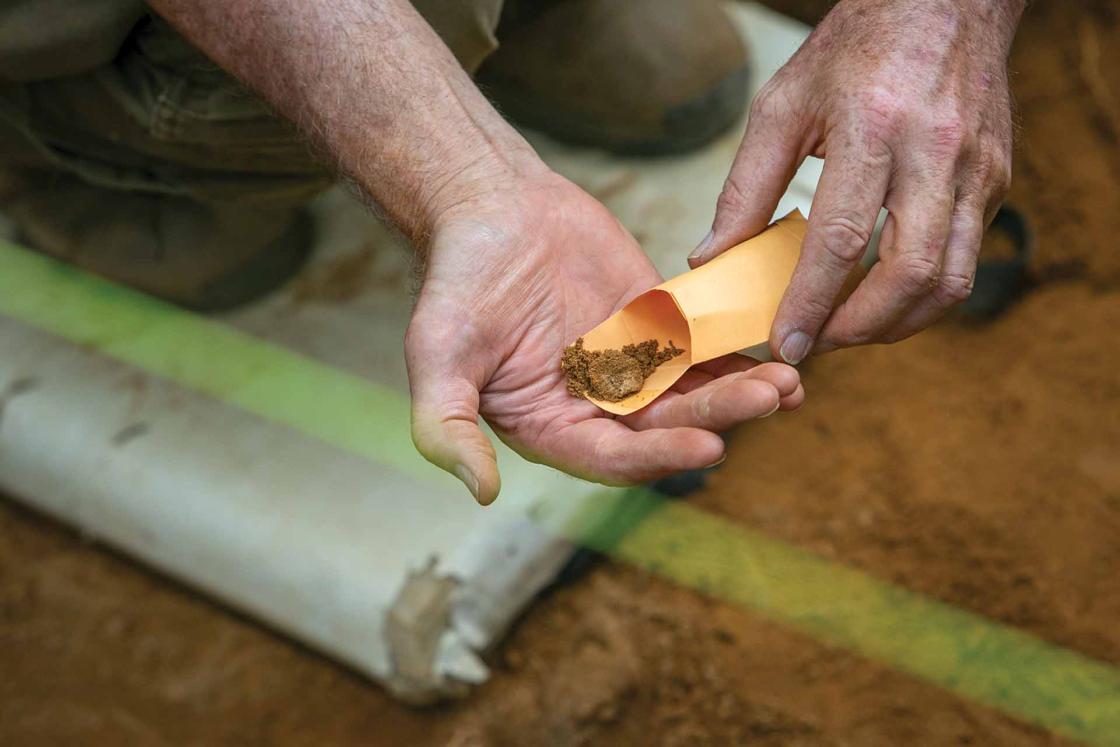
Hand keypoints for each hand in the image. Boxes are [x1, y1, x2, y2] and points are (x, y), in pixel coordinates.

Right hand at [406, 172, 803, 503]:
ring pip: (692, 391)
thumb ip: (446, 427)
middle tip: (766, 401)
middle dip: (716, 417)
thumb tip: (481, 492)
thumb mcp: (436, 355)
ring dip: (739, 393)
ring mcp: (630, 368)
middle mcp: (595, 408)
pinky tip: (778, 356)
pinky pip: (702, 347)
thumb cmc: (458, 282)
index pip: (611, 458)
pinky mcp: (657, 327)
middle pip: (665, 426)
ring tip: (786, 386)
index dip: (658, 456)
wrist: (491, 207)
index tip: (707, 446)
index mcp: (550, 428)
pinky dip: (738, 355)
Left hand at [689, 0, 1022, 361]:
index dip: (811, 303)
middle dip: (859, 328)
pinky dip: (922, 294)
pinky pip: (964, 258)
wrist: (945, 1)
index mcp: (873, 127)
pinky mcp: (996, 182)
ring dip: (897, 323)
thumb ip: (746, 187)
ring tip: (847, 330)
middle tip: (816, 344)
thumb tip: (712, 258)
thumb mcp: (783, 105)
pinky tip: (882, 295)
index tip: (784, 343)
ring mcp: (976, 170)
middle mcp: (935, 152)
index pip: (842, 240)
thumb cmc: (855, 50)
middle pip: (910, 274)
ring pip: (950, 280)